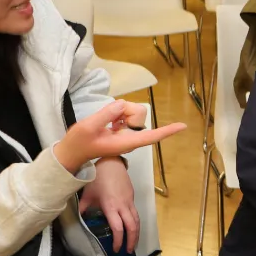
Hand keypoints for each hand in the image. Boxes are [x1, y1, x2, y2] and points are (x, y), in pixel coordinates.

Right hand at [55, 100, 185, 173]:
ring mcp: (127, 132)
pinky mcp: (122, 128)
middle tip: (110, 120)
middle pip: (139, 115)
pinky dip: (117, 112)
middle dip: (126, 110)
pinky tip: (108, 122)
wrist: (72, 151)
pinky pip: (125, 111)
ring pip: (132, 111)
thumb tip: (122, 104)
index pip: (151, 136)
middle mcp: (130, 138)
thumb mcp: (88, 127)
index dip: (167, 131)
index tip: (182, 126)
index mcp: (126, 142)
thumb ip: (105, 115)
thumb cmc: (79, 143)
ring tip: (106, 122)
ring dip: (119, 111)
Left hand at [80, 158, 139, 252]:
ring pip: (137, 221)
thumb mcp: (88, 194)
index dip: (118, 240)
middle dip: (132, 241)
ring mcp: (129, 201)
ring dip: (136, 234)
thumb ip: (84, 207)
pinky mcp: (132, 197)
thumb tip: (79, 218)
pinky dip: (135, 223)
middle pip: (132, 227)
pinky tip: (132, 228)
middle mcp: (123, 206)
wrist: (112, 163)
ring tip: (133, 243)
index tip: (116, 249)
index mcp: (111, 207)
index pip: (118, 228)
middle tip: (128, 251)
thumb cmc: (98, 178)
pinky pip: (136, 213)